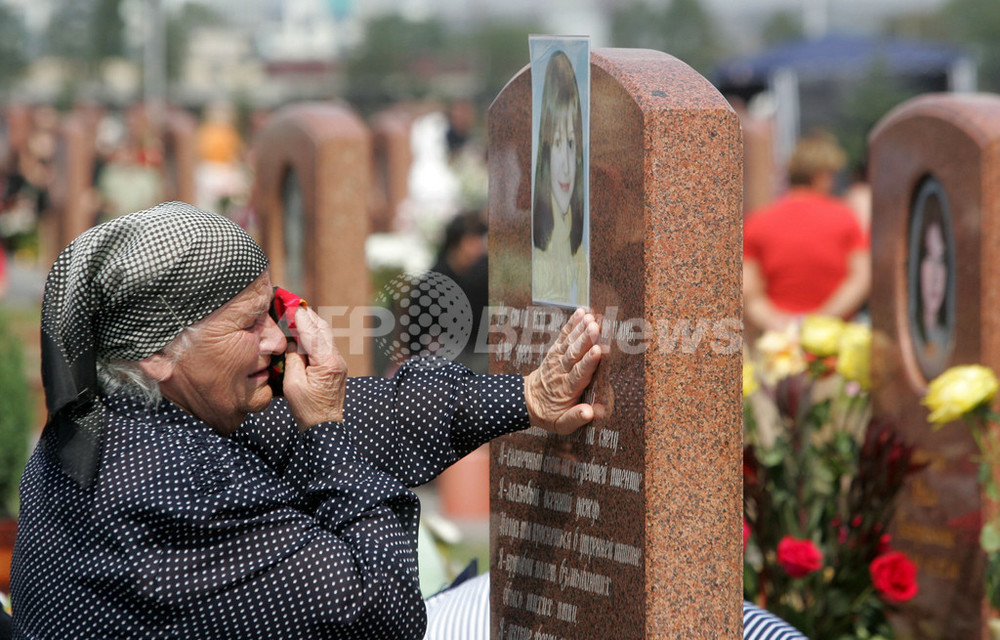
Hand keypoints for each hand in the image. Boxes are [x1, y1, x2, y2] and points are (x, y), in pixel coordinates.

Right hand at [282, 306, 347, 430]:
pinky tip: (303, 331)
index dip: (300, 317)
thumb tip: (292, 341)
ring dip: (311, 323)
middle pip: (322, 328)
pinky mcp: (336, 366)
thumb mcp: (293, 384)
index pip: (312, 333)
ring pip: (325, 334)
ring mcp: (338, 361)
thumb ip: (293, 358)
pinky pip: (325, 344)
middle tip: (291, 303)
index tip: (289, 304)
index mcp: (326, 362)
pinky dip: (314, 334)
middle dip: (307, 314)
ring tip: (296, 313)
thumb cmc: (307, 409)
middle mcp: (336, 358)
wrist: (325, 426)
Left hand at [524, 308, 601, 434]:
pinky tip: (581, 313)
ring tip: (590, 318)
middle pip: (573, 355)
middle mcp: (561, 372)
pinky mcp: (556, 352)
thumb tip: (590, 412)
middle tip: (595, 328)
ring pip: (569, 344)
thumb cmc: (549, 414)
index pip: (578, 374)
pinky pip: (564, 337)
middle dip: (584, 340)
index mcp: (566, 390)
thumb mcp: (561, 425)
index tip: (598, 351)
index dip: (588, 362)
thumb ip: (575, 418)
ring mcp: (557, 360)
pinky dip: (571, 324)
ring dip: (580, 330)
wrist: (527, 402)